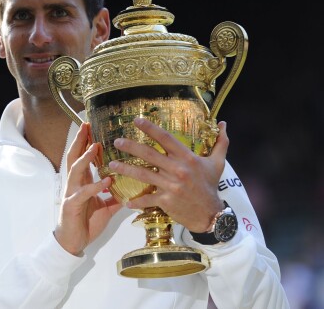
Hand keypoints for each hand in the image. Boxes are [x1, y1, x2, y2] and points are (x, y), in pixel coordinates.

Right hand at [54, 122, 122, 255]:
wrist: (73, 242)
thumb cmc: (86, 223)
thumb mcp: (105, 207)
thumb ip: (115, 196)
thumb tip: (132, 189)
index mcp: (81, 182)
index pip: (81, 156)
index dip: (85, 142)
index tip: (90, 127)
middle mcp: (74, 184)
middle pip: (73, 156)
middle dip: (80, 141)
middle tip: (86, 126)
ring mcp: (71, 193)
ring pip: (75, 170)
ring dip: (85, 158)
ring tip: (95, 147)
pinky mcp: (72, 205)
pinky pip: (83, 193)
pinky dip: (95, 185)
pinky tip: (106, 180)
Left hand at [108, 118, 228, 232]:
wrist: (211, 214)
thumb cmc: (210, 186)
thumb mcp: (218, 164)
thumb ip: (220, 143)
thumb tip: (224, 123)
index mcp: (187, 158)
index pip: (166, 139)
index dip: (150, 129)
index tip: (137, 121)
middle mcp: (178, 169)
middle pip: (149, 154)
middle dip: (131, 147)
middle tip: (116, 142)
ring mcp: (171, 186)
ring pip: (143, 174)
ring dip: (125, 169)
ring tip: (112, 165)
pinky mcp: (166, 200)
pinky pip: (147, 198)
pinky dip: (136, 201)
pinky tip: (125, 201)